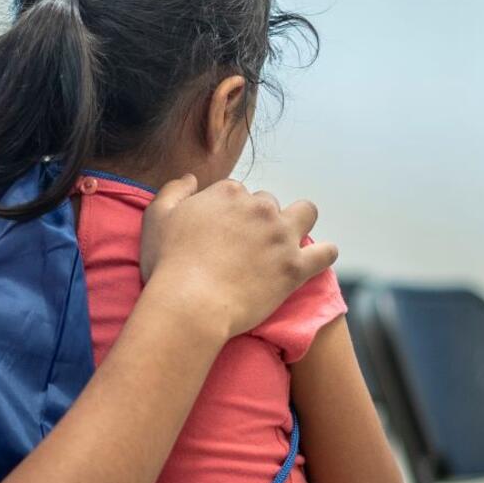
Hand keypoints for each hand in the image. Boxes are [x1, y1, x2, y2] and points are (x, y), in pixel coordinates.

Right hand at [140, 175, 337, 339]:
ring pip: (305, 213)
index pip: (239, 193)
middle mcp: (260, 207)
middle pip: (269, 203)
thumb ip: (174, 190)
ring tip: (286, 243)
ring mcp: (281, 236)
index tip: (222, 233)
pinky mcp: (295, 267)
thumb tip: (191, 178)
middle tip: (246, 247)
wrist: (190, 304)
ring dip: (298, 222)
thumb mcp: (157, 217)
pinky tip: (312, 262)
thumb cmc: (168, 264)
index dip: (230, 213)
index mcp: (229, 193)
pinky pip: (326, 253)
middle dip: (261, 220)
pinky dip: (323, 255)